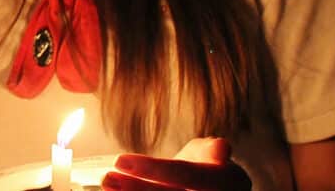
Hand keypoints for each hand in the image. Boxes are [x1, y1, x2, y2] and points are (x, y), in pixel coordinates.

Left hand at [102, 137, 250, 189]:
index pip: (184, 174)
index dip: (153, 168)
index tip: (119, 160)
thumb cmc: (207, 168)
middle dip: (136, 189)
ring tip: (108, 185)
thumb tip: (221, 148)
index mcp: (227, 182)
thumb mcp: (210, 153)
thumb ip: (208, 151)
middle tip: (107, 178)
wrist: (213, 190)